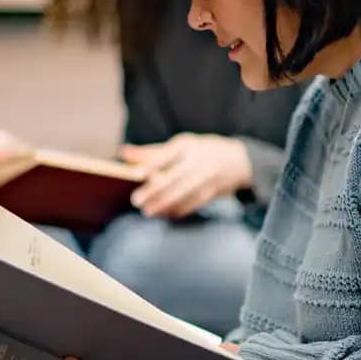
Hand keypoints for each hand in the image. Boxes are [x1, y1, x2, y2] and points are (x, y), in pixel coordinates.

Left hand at [120, 133, 252, 218]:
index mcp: (187, 146)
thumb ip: (151, 152)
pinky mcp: (212, 193)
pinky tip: (164, 214)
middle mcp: (198, 161)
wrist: (238, 161)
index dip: (151, 165)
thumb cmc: (200, 151)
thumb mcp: (180, 145)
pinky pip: (192, 204)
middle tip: (137, 200)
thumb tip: (122, 154)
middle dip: (155, 191)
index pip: (167, 155)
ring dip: (164, 204)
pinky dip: (177, 210)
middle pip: (174, 177)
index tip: (136, 174)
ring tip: (148, 211)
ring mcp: (206, 178)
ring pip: (183, 194)